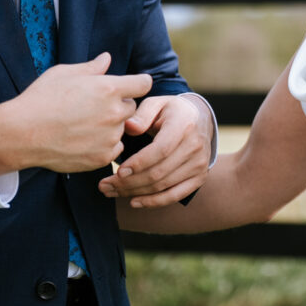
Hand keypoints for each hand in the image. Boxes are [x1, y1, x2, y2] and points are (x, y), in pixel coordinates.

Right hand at [0, 53, 150, 173]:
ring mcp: (109, 137)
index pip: (143, 84)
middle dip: (118, 105)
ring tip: (83, 125)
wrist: (22, 133)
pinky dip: (104, 145)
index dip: (137, 83)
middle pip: (132, 107)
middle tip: (93, 106)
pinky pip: (114, 148)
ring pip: (121, 129)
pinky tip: (83, 139)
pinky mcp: (102, 157)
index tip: (132, 86)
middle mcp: (114, 113)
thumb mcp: (63, 74)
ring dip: (110, 126)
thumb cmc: (40, 99)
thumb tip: (107, 58)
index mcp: (108, 88)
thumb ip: (91, 68)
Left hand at [97, 94, 212, 206]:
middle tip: (105, 185)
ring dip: (134, 192)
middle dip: (129, 182)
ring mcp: (199, 165)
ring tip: (111, 191)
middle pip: (159, 172)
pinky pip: (175, 195)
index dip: (139, 163)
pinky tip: (134, 202)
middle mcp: (195, 147)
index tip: (118, 171)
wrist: (200, 119)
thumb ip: (142, 114)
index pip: (161, 150)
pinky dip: (153, 202)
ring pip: (163, 186)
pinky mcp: (199, 178)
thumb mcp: (156, 103)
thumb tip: (129, 127)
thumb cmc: (170, 111)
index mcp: (184, 125)